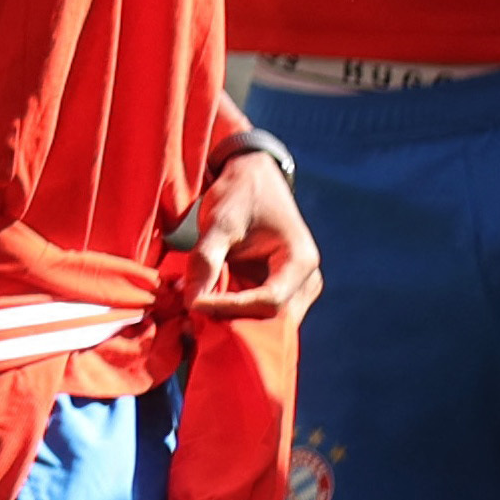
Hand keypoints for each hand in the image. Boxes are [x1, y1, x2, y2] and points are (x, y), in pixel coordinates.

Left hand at [187, 151, 321, 325]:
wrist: (252, 178)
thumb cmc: (239, 194)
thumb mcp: (220, 221)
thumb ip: (206, 259)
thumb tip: (191, 301)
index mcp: (300, 260)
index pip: (270, 300)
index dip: (231, 307)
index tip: (195, 303)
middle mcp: (307, 280)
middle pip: (272, 317)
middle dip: (233, 320)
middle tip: (193, 316)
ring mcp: (297, 288)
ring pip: (266, 320)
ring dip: (233, 319)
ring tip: (197, 312)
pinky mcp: (282, 290)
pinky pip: (260, 312)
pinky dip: (234, 312)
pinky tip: (207, 304)